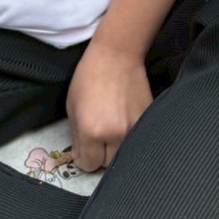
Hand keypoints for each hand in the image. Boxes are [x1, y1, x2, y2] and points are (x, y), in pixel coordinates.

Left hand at [66, 44, 153, 171]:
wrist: (117, 54)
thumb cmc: (89, 76)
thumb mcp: (72, 106)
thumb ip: (77, 136)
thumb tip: (82, 155)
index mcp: (91, 132)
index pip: (88, 164)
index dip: (83, 157)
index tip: (84, 147)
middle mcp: (114, 134)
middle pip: (107, 164)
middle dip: (100, 155)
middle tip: (97, 139)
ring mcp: (133, 128)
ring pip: (124, 154)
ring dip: (116, 148)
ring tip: (112, 131)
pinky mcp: (146, 119)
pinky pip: (136, 139)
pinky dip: (129, 136)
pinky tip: (124, 121)